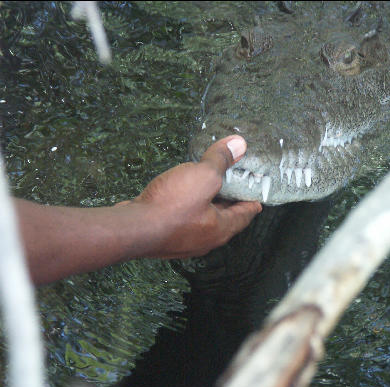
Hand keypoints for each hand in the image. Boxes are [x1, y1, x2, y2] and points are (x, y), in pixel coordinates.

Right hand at [123, 135, 261, 257]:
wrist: (131, 227)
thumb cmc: (172, 205)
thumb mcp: (202, 176)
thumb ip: (221, 160)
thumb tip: (239, 144)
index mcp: (221, 229)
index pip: (246, 214)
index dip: (253, 200)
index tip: (258, 191)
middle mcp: (205, 239)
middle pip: (225, 217)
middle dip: (231, 199)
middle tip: (235, 180)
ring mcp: (184, 240)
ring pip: (203, 218)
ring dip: (207, 202)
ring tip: (208, 183)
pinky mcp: (165, 236)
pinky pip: (184, 219)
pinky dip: (189, 206)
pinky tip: (182, 193)